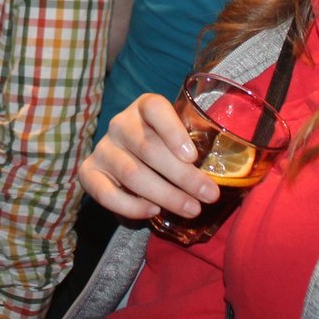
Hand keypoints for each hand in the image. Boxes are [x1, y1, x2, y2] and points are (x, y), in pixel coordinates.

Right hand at [77, 92, 220, 220]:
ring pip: (132, 173)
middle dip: (183, 175)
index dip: (173, 130)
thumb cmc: (164, 148)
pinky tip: (153, 210)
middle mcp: (120, 124)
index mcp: (144, 108)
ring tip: (191, 209)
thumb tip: (230, 176)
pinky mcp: (89, 172)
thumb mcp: (178, 140)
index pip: (155, 108)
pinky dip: (130, 206)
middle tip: (209, 195)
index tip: (193, 156)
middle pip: (149, 148)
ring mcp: (103, 148)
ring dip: (165, 194)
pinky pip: (105, 193)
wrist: (127, 158)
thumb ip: (192, 150)